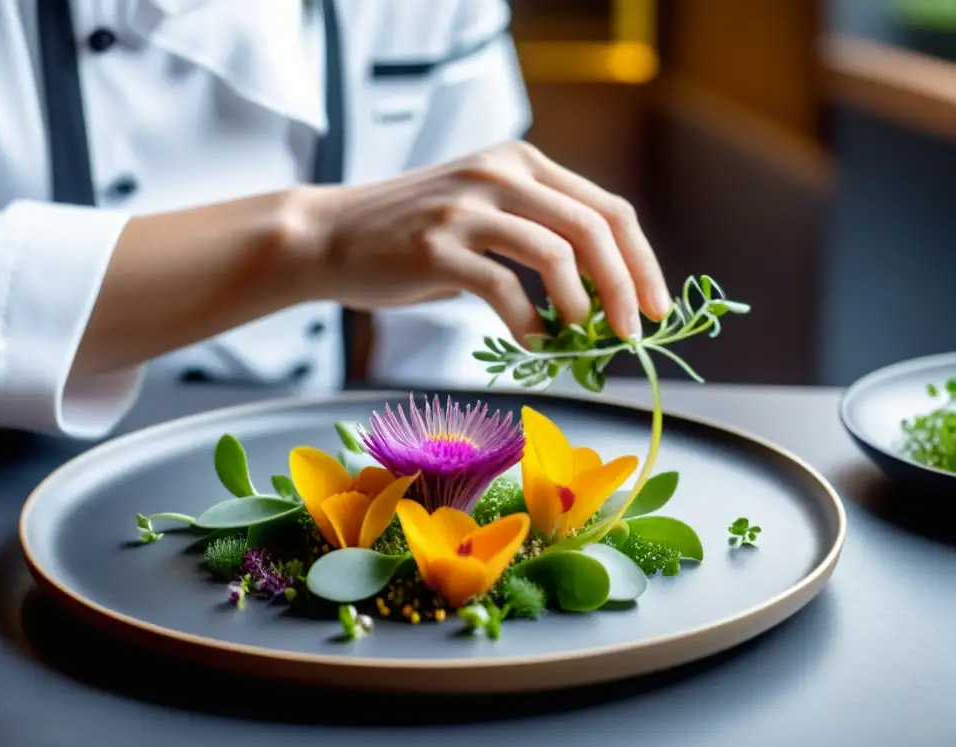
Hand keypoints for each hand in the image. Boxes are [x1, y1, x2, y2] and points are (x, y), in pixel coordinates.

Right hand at [295, 140, 671, 341]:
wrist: (331, 235)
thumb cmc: (412, 237)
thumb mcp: (483, 215)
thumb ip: (536, 235)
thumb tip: (600, 300)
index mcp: (521, 162)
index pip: (607, 208)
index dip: (641, 261)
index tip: (656, 308)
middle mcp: (500, 173)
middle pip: (592, 227)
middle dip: (625, 286)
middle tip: (633, 334)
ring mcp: (467, 208)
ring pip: (556, 253)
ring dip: (581, 305)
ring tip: (582, 340)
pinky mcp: (435, 246)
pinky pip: (502, 288)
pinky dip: (528, 323)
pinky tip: (532, 343)